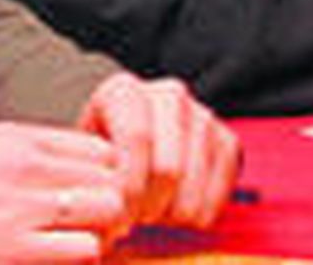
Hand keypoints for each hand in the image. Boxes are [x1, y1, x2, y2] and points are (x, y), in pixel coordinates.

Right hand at [0, 121, 129, 263]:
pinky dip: (82, 260)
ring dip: (102, 234)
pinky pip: (83, 252)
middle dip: (112, 205)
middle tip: (98, 227)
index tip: (94, 196)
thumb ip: (26, 154)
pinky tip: (61, 262)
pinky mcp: (16, 255)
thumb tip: (72, 166)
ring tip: (81, 246)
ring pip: (106, 213)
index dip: (104, 176)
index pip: (97, 147)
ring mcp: (22, 212)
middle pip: (109, 178)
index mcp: (15, 139)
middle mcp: (25, 169)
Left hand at [76, 72, 239, 229]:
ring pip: (193, 187)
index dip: (129, 187)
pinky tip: (175, 208)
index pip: (136, 139)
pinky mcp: (227, 142)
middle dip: (148, 207)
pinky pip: (218, 195)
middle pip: (168, 168)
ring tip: (151, 211)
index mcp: (125, 91)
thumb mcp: (85, 156)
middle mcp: (168, 95)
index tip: (119, 216)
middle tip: (134, 218)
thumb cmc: (104, 151)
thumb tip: (103, 221)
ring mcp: (202, 116)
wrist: (133, 141)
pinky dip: (197, 216)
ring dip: (170, 214)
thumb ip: (90, 179)